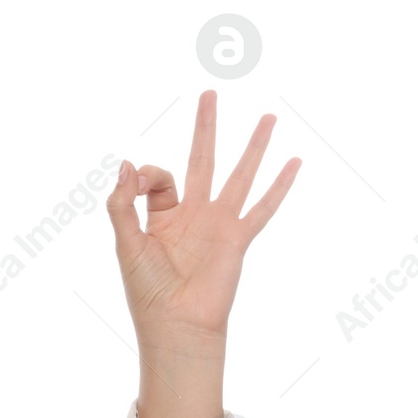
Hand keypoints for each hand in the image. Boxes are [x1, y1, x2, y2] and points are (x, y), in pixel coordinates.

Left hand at [106, 90, 299, 344]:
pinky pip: (263, 207)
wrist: (175, 324)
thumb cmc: (146, 289)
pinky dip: (280, 185)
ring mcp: (218, 224)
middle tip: (209, 93)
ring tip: (268, 117)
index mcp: (160, 216)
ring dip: (252, 145)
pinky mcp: (238, 238)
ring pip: (239, 174)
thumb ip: (123, 203)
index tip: (137, 182)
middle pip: (202, 159)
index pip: (158, 176)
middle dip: (205, 127)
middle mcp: (192, 214)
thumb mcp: (124, 242)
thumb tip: (127, 163)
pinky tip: (294, 162)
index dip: (146, 173)